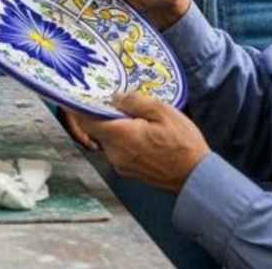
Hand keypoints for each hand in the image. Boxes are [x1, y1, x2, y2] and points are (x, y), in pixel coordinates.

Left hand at [65, 92, 209, 191]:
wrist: (195, 177)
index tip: (75, 95)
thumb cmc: (183, 144)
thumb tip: (115, 97)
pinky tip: (141, 132)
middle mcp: (115, 153)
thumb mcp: (163, 112)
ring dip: (115, 127)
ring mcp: (121, 164)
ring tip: (135, 116)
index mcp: (121, 136)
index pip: (86, 120)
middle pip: (96, 129)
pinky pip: (118, 149)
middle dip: (102, 114)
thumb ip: (134, 101)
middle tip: (116, 100)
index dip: (79, 107)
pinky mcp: (128, 170)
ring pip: (108, 139)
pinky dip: (123, 138)